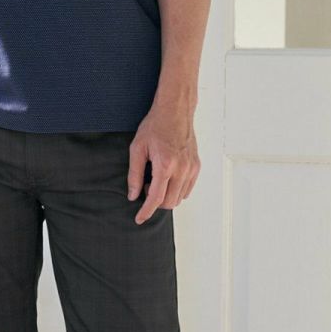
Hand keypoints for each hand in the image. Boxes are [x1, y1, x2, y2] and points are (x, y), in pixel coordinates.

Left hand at [127, 102, 199, 223]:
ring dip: (166, 196)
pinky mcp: (197, 166)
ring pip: (180, 198)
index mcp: (165, 165)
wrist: (175, 111)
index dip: (146, 212)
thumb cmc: (155, 126)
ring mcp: (192, 168)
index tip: (139, 219)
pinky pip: (187, 189)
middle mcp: (182, 169)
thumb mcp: (137, 149)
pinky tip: (168, 177)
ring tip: (157, 178)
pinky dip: (176, 190)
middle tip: (147, 186)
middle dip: (156, 202)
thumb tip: (133, 196)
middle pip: (169, 202)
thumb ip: (135, 175)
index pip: (156, 198)